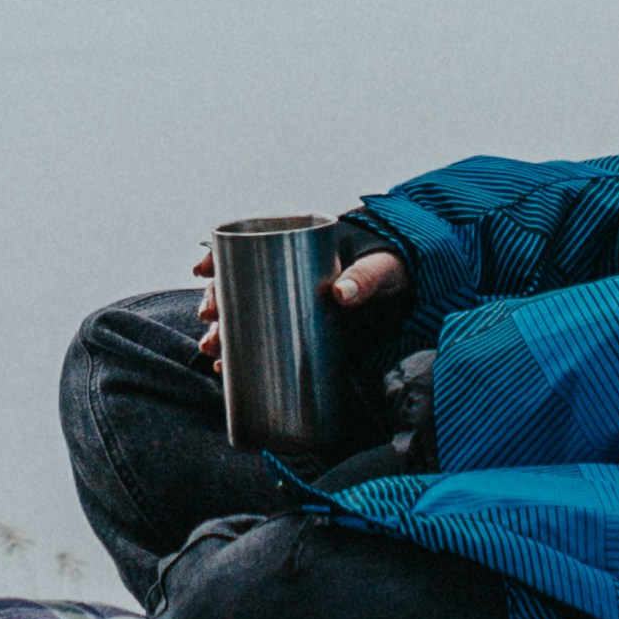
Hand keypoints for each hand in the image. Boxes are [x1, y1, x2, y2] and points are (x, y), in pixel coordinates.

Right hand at [188, 240, 408, 346]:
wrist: (417, 288)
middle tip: (210, 324)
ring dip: (222, 335)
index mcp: (298, 248)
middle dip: (215, 305)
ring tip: (214, 356)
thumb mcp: (383, 266)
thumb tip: (342, 294)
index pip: (246, 246)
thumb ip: (367, 276)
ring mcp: (292, 306)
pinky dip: (242, 359)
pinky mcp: (303, 333)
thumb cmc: (399, 266)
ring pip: (244, 318)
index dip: (217, 256)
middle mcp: (287, 276)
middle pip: (237, 287)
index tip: (202, 269)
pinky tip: (226, 373)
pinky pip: (264, 344)